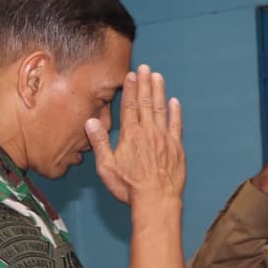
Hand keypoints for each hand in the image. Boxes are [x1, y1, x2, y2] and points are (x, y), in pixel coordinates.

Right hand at [85, 64, 184, 205]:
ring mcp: (164, 139)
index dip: (130, 89)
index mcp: (130, 135)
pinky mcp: (176, 148)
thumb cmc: (129, 187)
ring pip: (161, 109)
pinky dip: (175, 112)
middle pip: (146, 102)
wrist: (156, 200)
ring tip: (158, 76)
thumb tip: (91, 122)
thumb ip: (99, 143)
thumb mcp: (107, 167)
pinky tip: (174, 102)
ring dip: (159, 91)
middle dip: (145, 83)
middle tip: (145, 67)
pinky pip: (176, 125)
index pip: (129, 106)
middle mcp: (148, 132)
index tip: (131, 75)